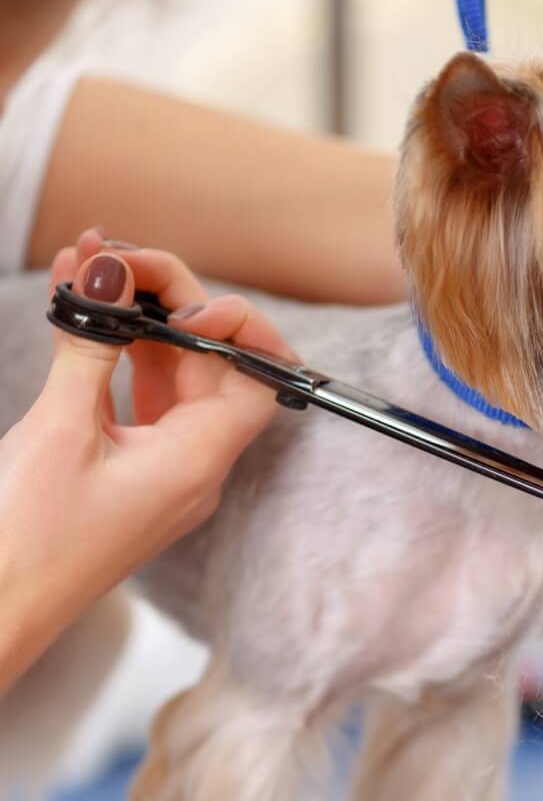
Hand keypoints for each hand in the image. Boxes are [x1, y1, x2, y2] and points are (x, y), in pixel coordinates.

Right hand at [0, 230, 292, 689]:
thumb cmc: (25, 541)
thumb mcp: (59, 431)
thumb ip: (91, 345)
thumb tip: (109, 272)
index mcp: (198, 461)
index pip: (259, 379)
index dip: (241, 328)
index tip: (187, 301)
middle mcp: (193, 465)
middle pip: (210, 365)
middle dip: (169, 304)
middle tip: (113, 259)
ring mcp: (162, 468)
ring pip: (169, 377)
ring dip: (136, 321)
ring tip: (90, 265)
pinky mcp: (128, 470)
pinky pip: (136, 400)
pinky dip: (114, 356)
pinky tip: (79, 312)